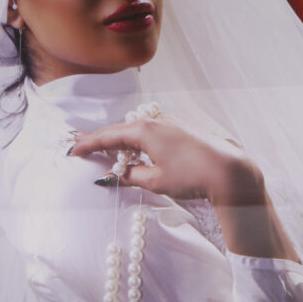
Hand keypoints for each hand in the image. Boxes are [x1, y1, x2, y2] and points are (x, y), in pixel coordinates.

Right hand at [68, 115, 264, 205]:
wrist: (229, 171)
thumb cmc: (192, 176)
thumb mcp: (156, 181)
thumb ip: (132, 175)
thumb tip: (119, 173)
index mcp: (143, 131)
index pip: (107, 136)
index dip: (88, 144)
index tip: (73, 150)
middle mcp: (155, 120)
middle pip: (120, 129)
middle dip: (101, 139)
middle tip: (82, 145)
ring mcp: (170, 121)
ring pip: (137, 129)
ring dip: (121, 140)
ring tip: (105, 148)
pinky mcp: (182, 127)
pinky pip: (152, 130)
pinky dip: (138, 139)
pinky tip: (136, 149)